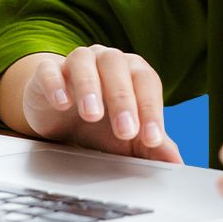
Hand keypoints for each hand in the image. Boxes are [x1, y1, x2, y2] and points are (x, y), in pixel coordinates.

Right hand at [23, 45, 183, 162]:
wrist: (60, 115)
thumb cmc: (100, 123)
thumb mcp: (126, 137)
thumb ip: (150, 146)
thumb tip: (175, 161)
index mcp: (132, 71)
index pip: (147, 82)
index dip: (152, 109)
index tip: (153, 139)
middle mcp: (106, 60)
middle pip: (118, 67)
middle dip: (123, 99)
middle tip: (125, 130)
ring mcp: (76, 62)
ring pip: (85, 61)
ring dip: (90, 86)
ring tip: (92, 114)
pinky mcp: (47, 71)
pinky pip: (50, 70)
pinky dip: (56, 83)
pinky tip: (61, 103)